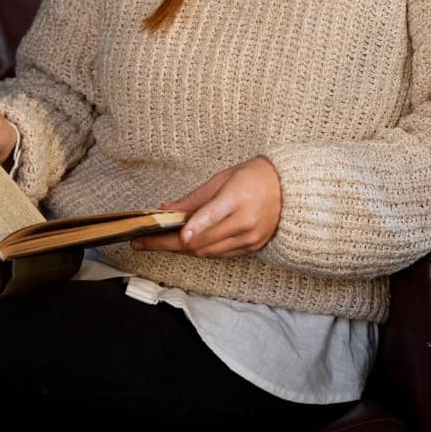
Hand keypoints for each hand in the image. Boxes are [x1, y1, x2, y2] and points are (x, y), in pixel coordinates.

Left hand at [131, 156, 281, 257]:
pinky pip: (219, 254)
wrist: (288, 190)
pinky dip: (199, 250)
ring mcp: (249, 237)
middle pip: (203, 240)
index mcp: (237, 198)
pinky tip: (182, 245)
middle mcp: (245, 221)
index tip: (179, 235)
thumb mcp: (221, 179)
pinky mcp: (251, 247)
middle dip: (169, 243)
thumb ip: (193, 199)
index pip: (213, 215)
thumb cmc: (252, 177)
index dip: (195, 226)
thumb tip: (165, 210)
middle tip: (142, 242)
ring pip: (208, 251)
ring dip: (180, 249)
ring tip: (155, 243)